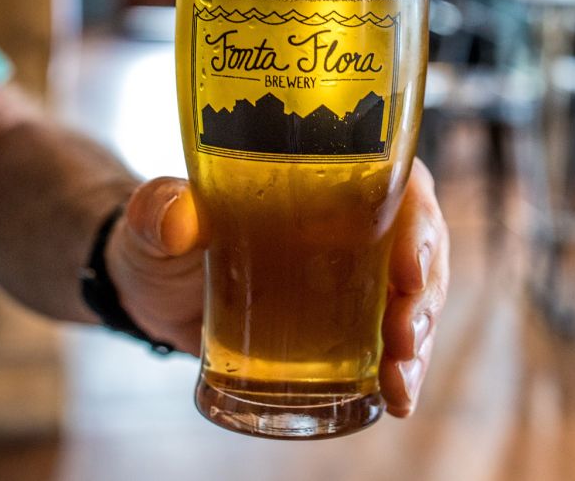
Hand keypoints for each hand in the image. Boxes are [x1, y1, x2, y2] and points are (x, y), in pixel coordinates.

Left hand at [105, 159, 449, 417]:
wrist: (152, 289)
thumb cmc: (161, 237)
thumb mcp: (155, 219)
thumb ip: (160, 210)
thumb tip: (173, 218)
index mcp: (330, 174)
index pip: (399, 185)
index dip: (417, 226)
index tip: (406, 270)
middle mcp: (357, 220)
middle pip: (419, 251)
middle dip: (422, 300)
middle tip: (402, 340)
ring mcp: (356, 275)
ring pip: (413, 302)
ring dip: (418, 343)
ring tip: (399, 383)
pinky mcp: (345, 322)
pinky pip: (389, 343)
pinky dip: (400, 371)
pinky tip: (396, 401)